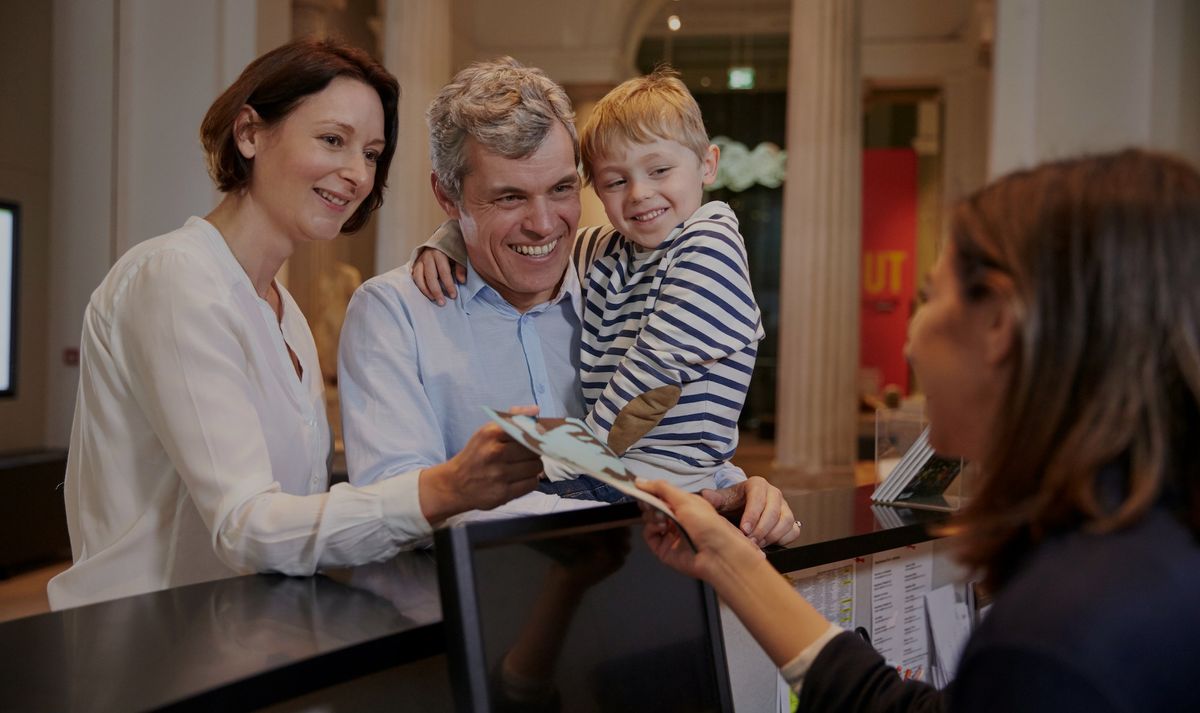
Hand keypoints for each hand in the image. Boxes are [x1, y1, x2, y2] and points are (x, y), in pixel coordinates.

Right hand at [411, 247, 465, 305]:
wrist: (439, 241)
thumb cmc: (451, 250)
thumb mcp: (459, 255)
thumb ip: (460, 267)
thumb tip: (462, 281)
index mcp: (439, 253)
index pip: (444, 272)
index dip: (449, 285)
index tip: (454, 296)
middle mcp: (427, 256)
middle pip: (431, 277)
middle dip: (436, 291)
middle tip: (442, 303)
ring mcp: (420, 260)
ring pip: (419, 278)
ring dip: (426, 291)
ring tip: (433, 300)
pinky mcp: (415, 264)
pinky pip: (415, 277)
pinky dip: (420, 286)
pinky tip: (427, 294)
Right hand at [419, 422, 542, 523]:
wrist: (455, 484)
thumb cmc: (476, 454)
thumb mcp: (487, 431)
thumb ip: (512, 418)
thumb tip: (536, 409)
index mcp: (491, 434)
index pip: (527, 431)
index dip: (534, 436)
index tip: (533, 440)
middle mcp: (494, 453)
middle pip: (534, 450)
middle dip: (533, 453)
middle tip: (524, 455)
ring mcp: (498, 475)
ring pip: (536, 468)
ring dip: (532, 468)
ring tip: (521, 467)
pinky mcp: (503, 493)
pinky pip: (532, 484)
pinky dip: (530, 481)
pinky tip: (520, 479)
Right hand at [637, 479, 763, 582]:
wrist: (715, 553)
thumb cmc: (705, 522)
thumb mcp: (685, 499)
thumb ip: (662, 489)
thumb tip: (639, 481)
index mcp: (685, 505)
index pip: (662, 495)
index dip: (651, 490)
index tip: (639, 485)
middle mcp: (676, 518)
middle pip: (653, 506)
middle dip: (649, 501)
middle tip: (649, 501)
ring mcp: (668, 534)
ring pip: (649, 519)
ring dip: (652, 514)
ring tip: (662, 518)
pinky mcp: (662, 548)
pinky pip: (649, 534)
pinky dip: (651, 528)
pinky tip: (661, 527)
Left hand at [701, 476, 800, 547]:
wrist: (741, 509)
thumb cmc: (731, 503)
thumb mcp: (722, 499)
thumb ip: (714, 498)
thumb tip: (706, 495)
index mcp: (757, 484)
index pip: (759, 497)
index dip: (752, 514)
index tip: (744, 530)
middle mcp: (774, 493)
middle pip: (774, 511)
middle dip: (761, 529)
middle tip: (749, 542)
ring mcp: (784, 507)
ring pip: (786, 521)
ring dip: (772, 536)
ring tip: (756, 544)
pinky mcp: (790, 520)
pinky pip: (793, 531)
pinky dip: (782, 539)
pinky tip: (767, 544)